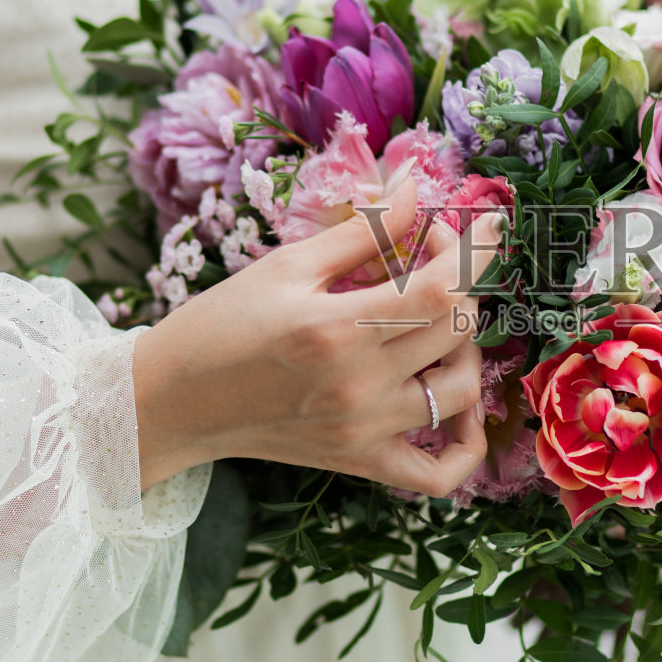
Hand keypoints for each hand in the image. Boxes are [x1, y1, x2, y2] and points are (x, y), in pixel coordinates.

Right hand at [131, 178, 504, 494]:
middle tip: (430, 260)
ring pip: (463, 391)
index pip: (442, 286)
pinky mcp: (361, 462)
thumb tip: (415, 187)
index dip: (475, 250)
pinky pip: (440, 474)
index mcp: (336, 327)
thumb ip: (361, 230)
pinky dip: (466, 445)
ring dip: (467, 348)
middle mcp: (357, 384)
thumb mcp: (287, 265)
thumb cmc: (222, 323)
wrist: (172, 401)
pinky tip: (455, 405)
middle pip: (458, 329)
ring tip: (435, 323)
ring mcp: (364, 430)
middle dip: (462, 282)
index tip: (488, 224)